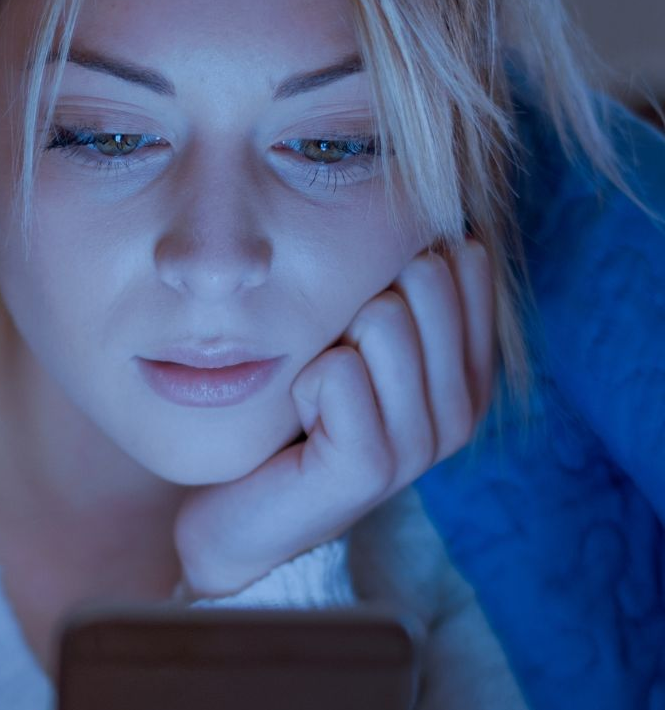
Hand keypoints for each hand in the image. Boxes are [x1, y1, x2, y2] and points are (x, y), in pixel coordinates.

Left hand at [173, 238, 496, 597]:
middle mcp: (464, 408)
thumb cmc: (295, 412)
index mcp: (471, 370)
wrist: (239, 513)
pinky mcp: (373, 468)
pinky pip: (338, 372)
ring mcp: (424, 444)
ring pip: (384, 319)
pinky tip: (301, 423)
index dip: (391, 269)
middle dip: (357, 303)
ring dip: (327, 347)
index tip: (359, 327)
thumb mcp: (354, 335)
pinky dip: (302, 385)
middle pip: (425, 277)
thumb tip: (420, 196)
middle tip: (333, 366)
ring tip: (317, 399)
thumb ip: (398, 279)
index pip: (464, 258)